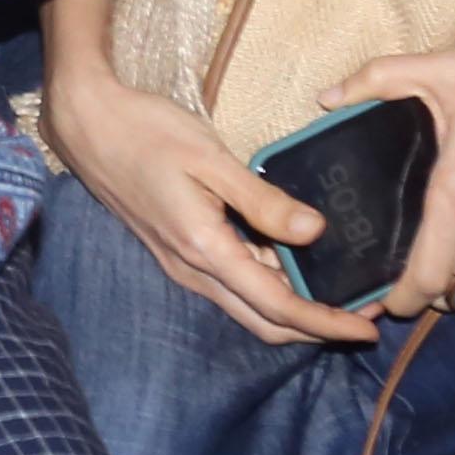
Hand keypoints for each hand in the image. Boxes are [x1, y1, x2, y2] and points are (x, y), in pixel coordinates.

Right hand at [33, 34, 382, 346]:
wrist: (88, 126)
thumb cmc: (147, 132)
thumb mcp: (210, 159)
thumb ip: (263, 200)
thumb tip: (314, 231)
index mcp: (204, 249)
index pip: (277, 306)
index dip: (325, 322)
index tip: (366, 327)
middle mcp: (192, 270)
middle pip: (263, 322)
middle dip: (315, 329)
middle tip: (363, 319)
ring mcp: (183, 264)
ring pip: (248, 307)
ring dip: (293, 310)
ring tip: (339, 290)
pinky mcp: (179, 251)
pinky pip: (232, 284)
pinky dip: (269, 287)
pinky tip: (294, 262)